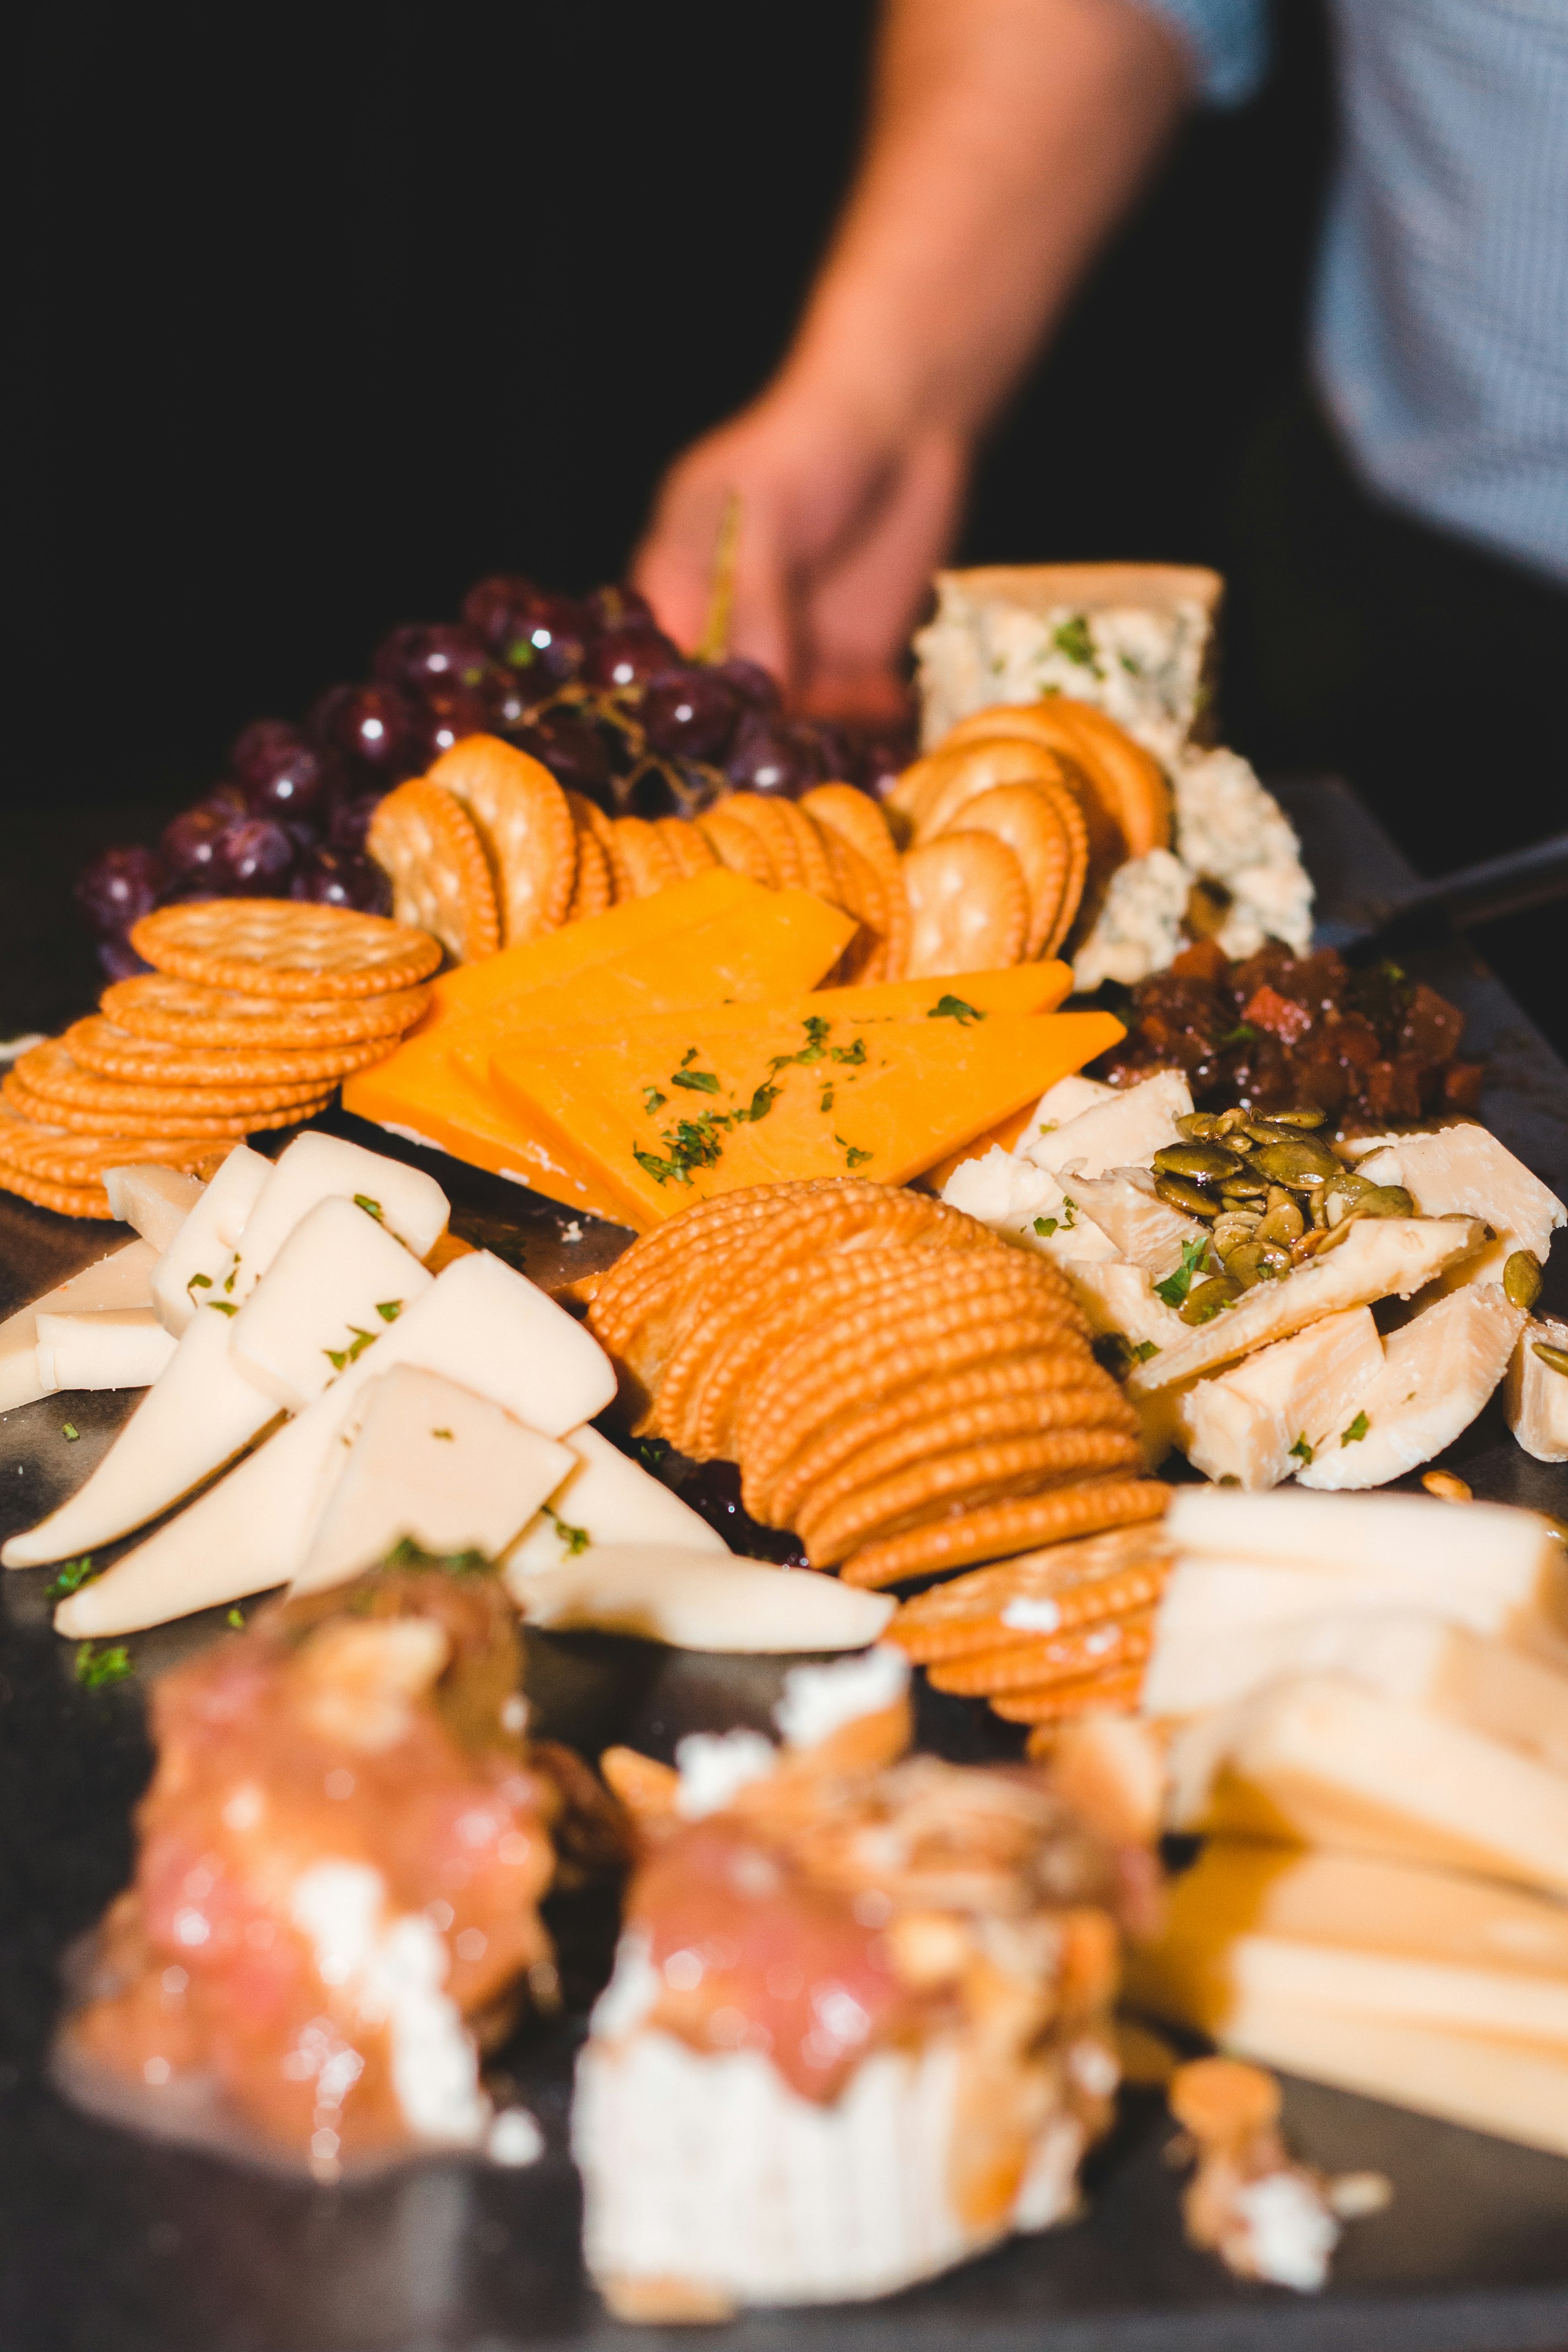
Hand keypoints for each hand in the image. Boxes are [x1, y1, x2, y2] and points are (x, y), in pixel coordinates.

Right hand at [632, 387, 968, 724]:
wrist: (907, 422)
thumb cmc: (809, 445)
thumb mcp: (766, 510)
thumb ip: (758, 601)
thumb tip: (761, 693)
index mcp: (676, 591)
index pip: (656, 670)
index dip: (670, 713)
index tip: (695, 746)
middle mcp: (725, 638)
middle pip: (719, 715)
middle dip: (742, 746)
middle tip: (774, 764)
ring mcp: (787, 657)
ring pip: (784, 727)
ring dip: (808, 745)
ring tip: (836, 741)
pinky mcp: (850, 668)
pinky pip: (848, 719)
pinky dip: (863, 731)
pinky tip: (883, 713)